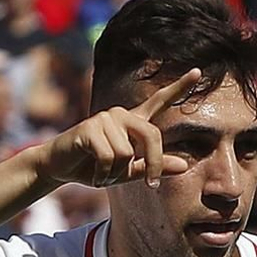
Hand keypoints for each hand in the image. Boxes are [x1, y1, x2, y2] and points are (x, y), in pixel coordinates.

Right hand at [35, 69, 200, 188]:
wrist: (59, 168)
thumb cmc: (92, 168)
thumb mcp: (127, 172)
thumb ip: (152, 167)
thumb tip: (184, 165)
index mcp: (133, 122)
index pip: (159, 102)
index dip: (179, 87)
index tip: (198, 71)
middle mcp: (121, 115)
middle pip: (152, 136)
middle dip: (154, 164)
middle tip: (151, 185)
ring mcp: (105, 118)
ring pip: (127, 153)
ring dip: (117, 174)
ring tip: (104, 173)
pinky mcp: (89, 128)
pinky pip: (109, 157)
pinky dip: (104, 174)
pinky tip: (94, 174)